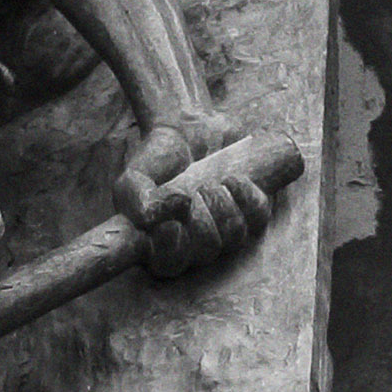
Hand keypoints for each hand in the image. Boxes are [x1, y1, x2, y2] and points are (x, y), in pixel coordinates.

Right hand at [118, 116, 290, 279]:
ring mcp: (226, 230)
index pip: (163, 264)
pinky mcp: (253, 212)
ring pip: (232, 238)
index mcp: (160, 241)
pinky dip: (246, 196)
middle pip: (203, 253)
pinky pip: (257, 217)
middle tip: (194, 192)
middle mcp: (194, 244)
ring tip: (212, 184)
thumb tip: (150, 218)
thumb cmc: (160, 158)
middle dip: (200, 223)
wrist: (191, 127)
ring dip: (222, 207)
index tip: (171, 225)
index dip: (167, 252)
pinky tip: (232, 179)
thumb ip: (134, 196)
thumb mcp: (136, 174)